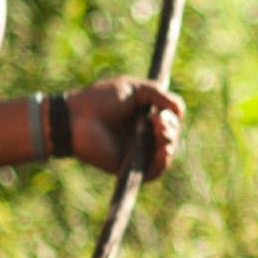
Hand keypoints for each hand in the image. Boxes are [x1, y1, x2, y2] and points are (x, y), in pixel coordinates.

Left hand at [67, 76, 184, 176]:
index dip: (172, 117)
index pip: (170, 122)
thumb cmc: (100, 100)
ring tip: (159, 129)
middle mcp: (141, 136)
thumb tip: (181, 111)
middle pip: (171, 138)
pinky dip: (163, 159)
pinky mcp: (129, 167)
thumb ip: (160, 95)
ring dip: (169, 141)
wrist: (76, 117)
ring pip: (166, 154)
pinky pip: (155, 169)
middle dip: (171, 128)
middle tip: (158, 119)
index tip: (160, 110)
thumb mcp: (134, 88)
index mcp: (142, 118)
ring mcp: (136, 152)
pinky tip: (163, 147)